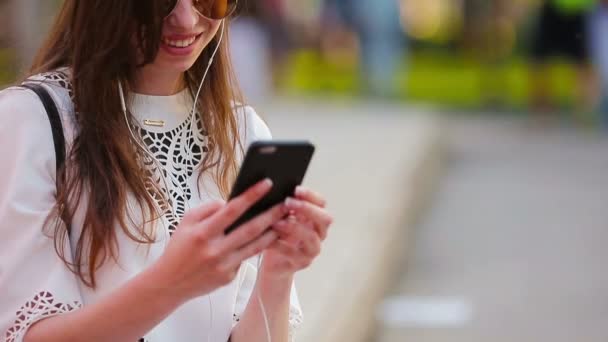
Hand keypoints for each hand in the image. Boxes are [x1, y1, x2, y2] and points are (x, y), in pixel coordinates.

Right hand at [152, 179, 286, 301]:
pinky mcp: (229, 278)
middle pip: (250, 229)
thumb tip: (231, 202)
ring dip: (272, 232)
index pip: (232, 209)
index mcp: (203, 233)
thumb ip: (208, 209)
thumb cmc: (179, 248)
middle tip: (286, 204)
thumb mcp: (186, 222)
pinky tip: (267, 237)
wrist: (169, 283)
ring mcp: (224, 266)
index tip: (267, 183)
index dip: (251, 195)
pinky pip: (245, 258)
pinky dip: (255, 248)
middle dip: (271, 214)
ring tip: (285, 221)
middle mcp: (215, 250)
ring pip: (255, 246)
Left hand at [260, 186, 332, 279]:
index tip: (296, 189)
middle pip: (325, 219)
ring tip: (277, 222)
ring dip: (294, 226)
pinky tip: (268, 239)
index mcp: (316, 218)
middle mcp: (319, 234)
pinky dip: (279, 244)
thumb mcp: (282, 218)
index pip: (321, 203)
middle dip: (307, 209)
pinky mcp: (301, 263)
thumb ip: (285, 207)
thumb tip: (275, 190)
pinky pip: (293, 253)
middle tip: (288, 202)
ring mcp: (312, 249)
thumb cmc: (278, 236)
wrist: (274, 264)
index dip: (311, 196)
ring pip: (311, 237)